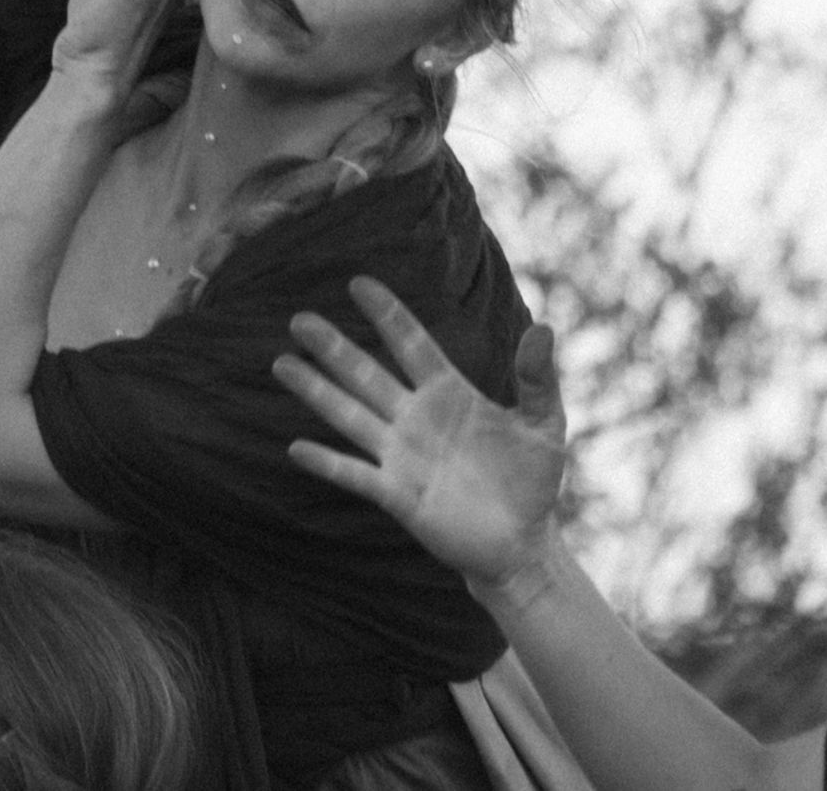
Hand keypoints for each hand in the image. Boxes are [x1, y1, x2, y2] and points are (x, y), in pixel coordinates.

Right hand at [275, 276, 567, 590]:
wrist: (523, 544)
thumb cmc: (533, 481)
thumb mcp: (544, 425)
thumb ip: (538, 379)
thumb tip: (543, 328)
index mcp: (450, 394)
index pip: (413, 345)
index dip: (388, 315)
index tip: (359, 283)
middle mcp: (417, 418)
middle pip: (368, 375)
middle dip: (334, 348)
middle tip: (299, 319)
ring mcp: (402, 456)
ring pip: (351, 416)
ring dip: (317, 391)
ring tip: (282, 363)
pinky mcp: (397, 496)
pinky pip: (355, 475)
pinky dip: (327, 463)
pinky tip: (295, 448)